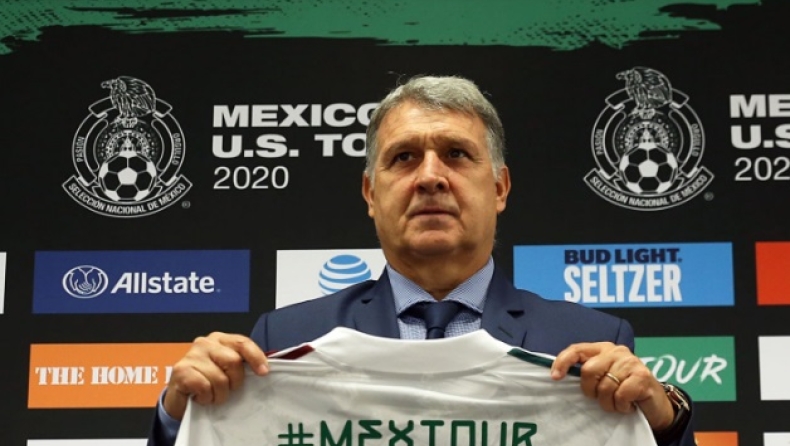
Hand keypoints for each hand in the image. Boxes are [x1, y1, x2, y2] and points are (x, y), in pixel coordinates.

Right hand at [163, 332, 268, 419]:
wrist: (180, 395)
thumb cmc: (208, 381)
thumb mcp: (226, 369)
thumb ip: (241, 364)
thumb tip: (263, 369)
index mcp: (220, 339)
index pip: (243, 343)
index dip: (256, 357)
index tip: (263, 373)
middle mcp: (205, 343)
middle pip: (233, 361)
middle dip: (234, 382)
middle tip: (227, 390)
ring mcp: (192, 355)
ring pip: (220, 379)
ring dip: (219, 395)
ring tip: (212, 395)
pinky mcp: (181, 370)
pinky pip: (205, 387)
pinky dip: (206, 398)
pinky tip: (200, 397)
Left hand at [550, 342, 673, 431]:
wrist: (655, 404)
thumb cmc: (624, 391)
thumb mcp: (602, 379)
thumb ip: (587, 374)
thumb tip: (558, 376)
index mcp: (602, 349)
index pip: (577, 349)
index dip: (563, 362)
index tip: (555, 377)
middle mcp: (616, 351)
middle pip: (588, 370)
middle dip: (590, 390)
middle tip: (600, 398)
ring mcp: (631, 362)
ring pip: (605, 386)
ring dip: (608, 403)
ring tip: (617, 403)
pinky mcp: (643, 376)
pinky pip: (621, 395)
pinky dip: (621, 406)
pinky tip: (628, 405)